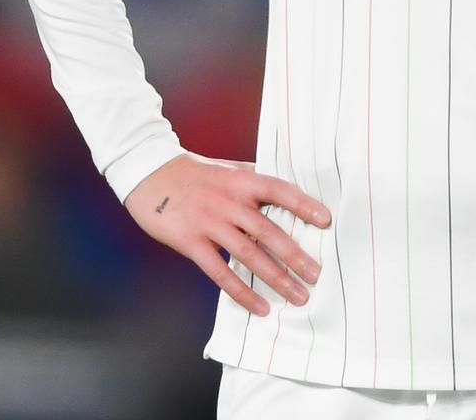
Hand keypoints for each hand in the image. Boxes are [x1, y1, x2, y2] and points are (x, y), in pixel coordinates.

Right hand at [123, 151, 331, 316]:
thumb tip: (288, 188)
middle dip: (295, 255)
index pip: (279, 190)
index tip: (326, 221)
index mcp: (241, 180)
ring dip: (276, 278)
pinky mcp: (191, 242)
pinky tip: (260, 307)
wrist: (149, 174)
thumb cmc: (194, 173)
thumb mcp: (227, 169)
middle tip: (316, 275)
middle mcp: (228, 202)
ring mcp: (209, 223)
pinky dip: (241, 292)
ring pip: (249, 255)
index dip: (303, 204)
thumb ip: (254, 179)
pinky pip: (220, 273)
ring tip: (298, 296)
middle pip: (268, 231)